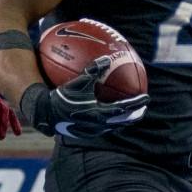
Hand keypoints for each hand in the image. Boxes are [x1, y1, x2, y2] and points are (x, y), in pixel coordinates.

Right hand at [29, 57, 148, 138]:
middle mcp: (98, 125)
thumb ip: (92, 71)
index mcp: (99, 113)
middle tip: (143, 109)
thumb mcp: (77, 82)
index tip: (147, 97)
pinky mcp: (84, 132)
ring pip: (113, 126)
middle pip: (122, 121)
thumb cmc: (61, 96)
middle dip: (134, 115)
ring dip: (123, 120)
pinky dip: (110, 120)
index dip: (136, 103)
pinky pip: (102, 127)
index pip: (124, 108)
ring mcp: (91, 131)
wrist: (45, 114)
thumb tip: (106, 58)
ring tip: (128, 114)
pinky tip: (107, 114)